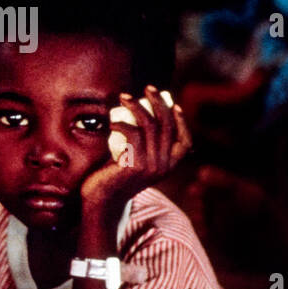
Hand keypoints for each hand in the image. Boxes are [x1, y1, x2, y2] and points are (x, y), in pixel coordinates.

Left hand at [80, 85, 191, 222]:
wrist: (102, 200)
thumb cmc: (117, 175)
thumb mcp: (138, 160)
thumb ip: (146, 146)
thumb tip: (146, 115)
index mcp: (169, 166)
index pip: (185, 142)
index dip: (182, 122)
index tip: (173, 105)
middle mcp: (164, 166)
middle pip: (167, 126)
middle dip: (158, 101)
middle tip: (147, 88)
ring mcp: (150, 166)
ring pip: (150, 125)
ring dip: (137, 106)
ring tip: (124, 98)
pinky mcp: (134, 165)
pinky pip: (133, 134)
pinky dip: (122, 124)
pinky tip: (113, 122)